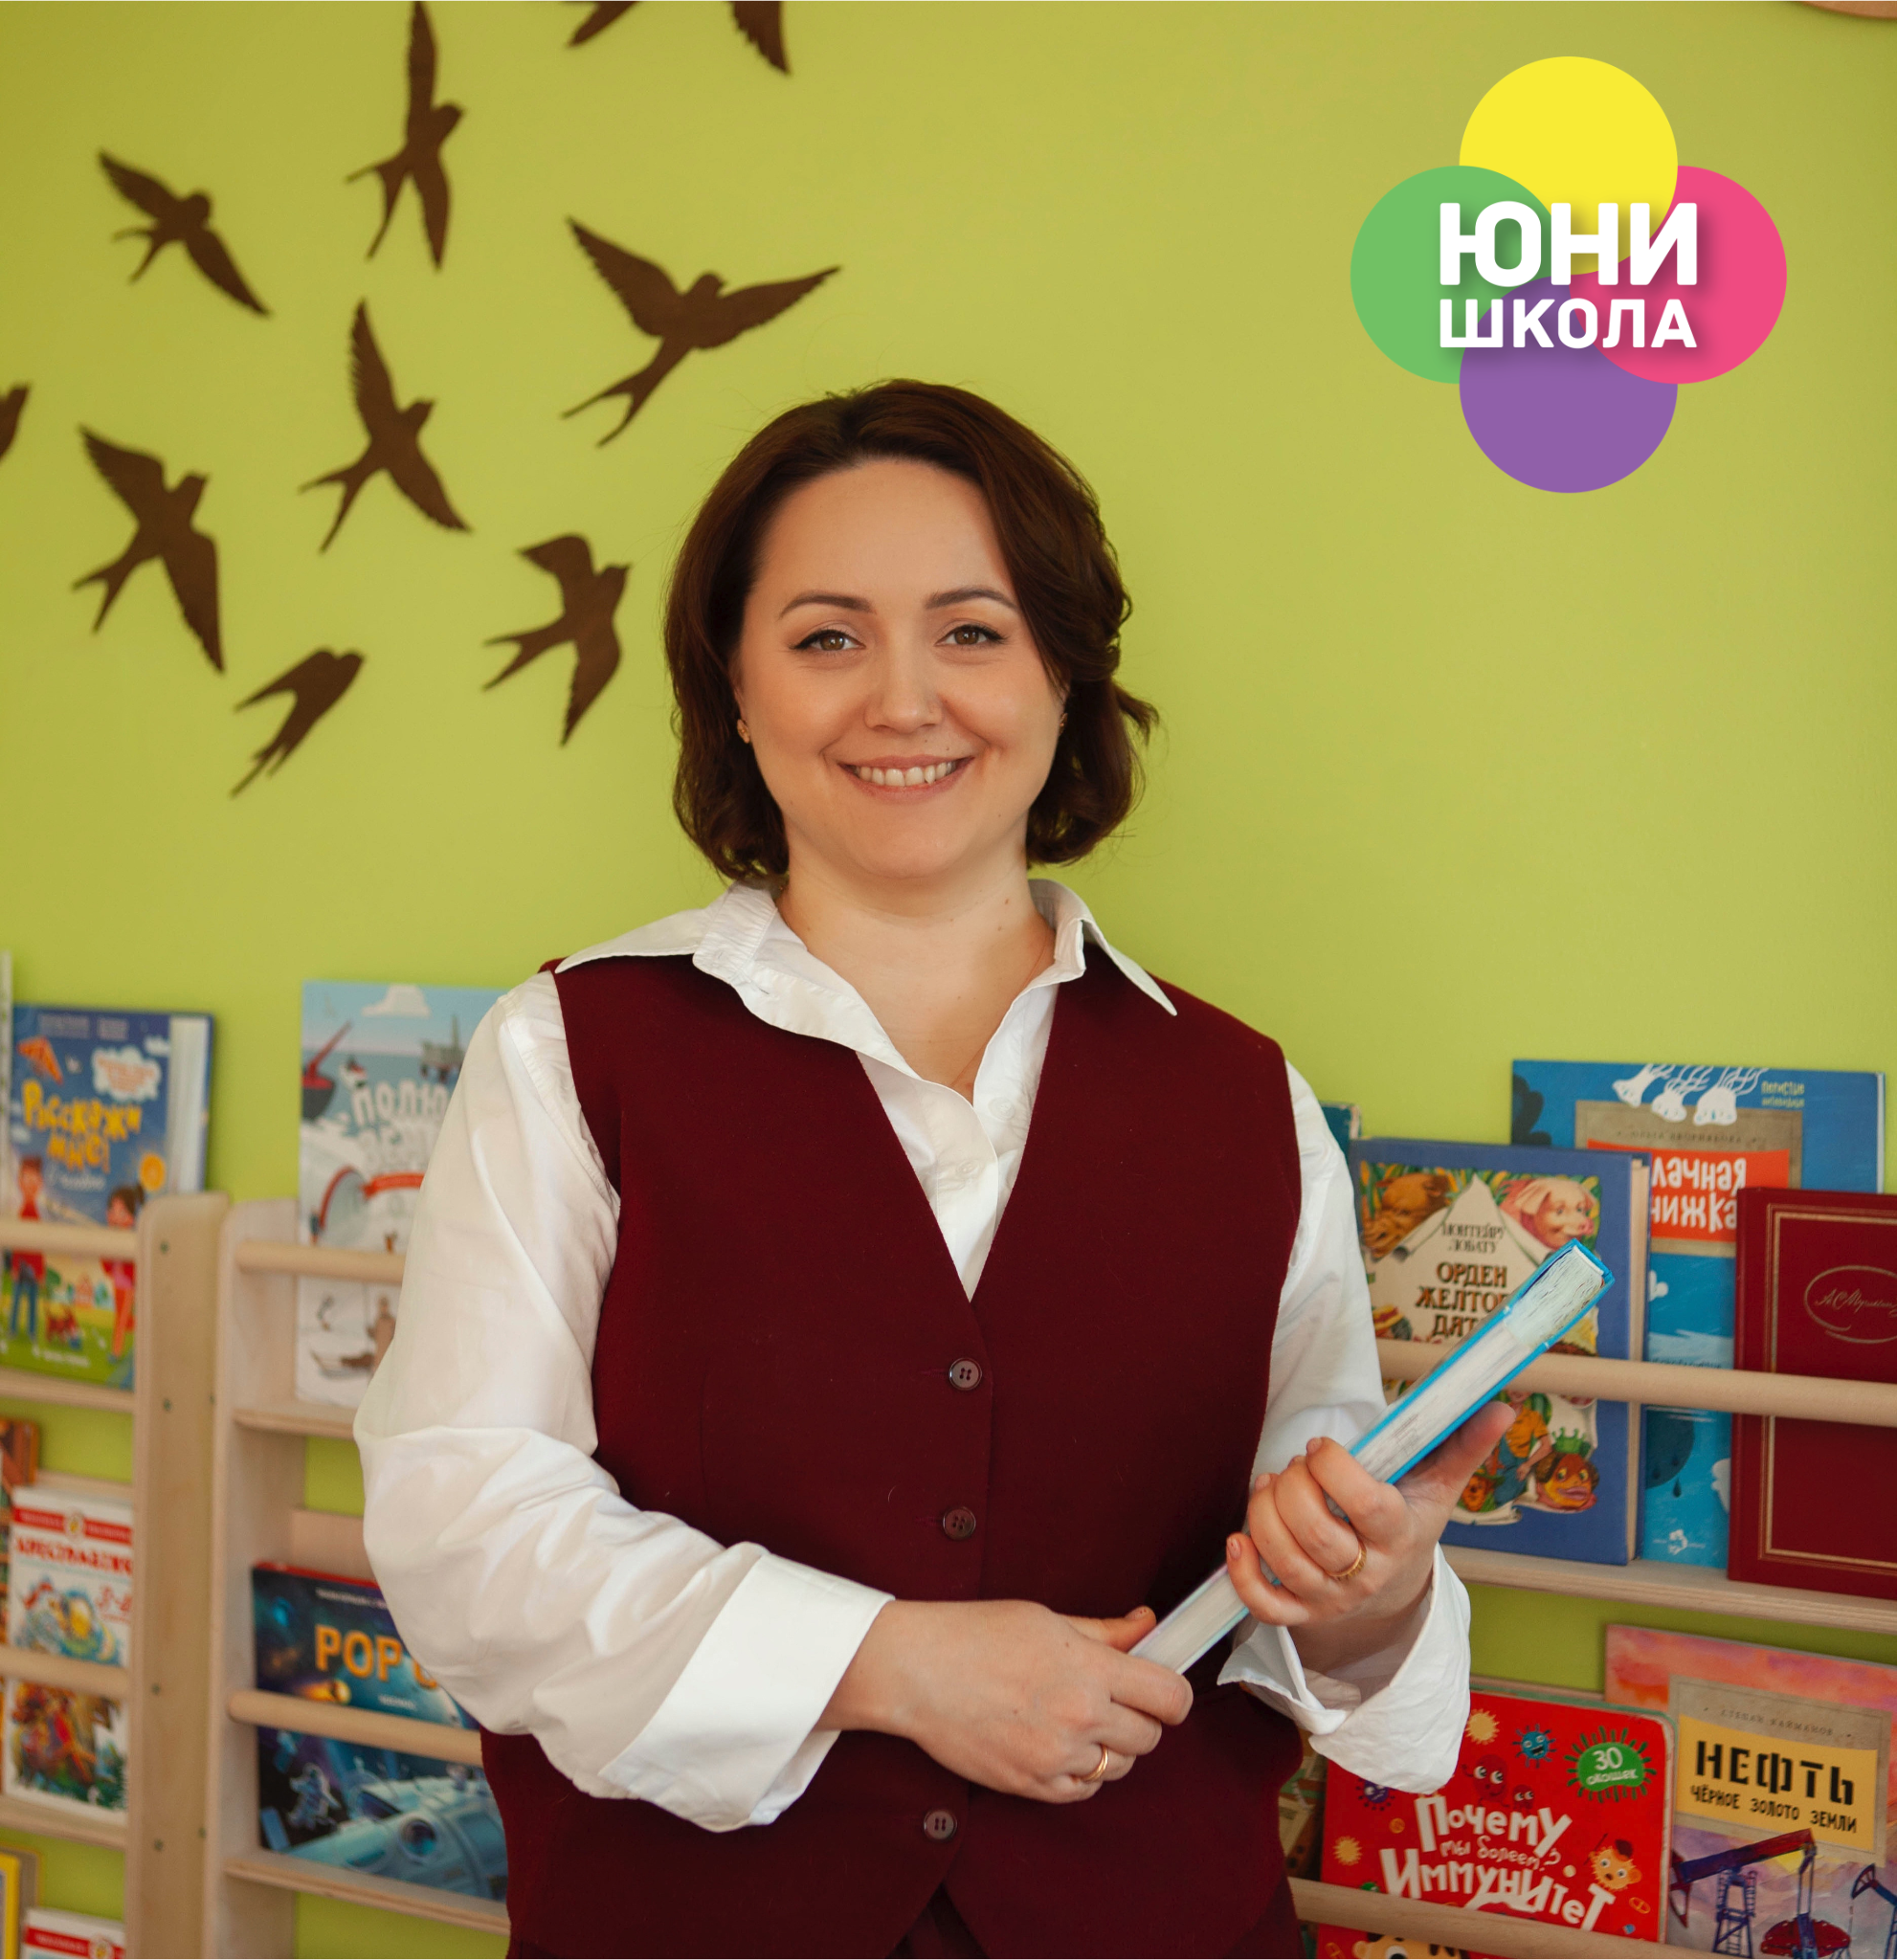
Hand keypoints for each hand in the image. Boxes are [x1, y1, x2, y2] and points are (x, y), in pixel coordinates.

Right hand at [821, 1599, 1192, 1801]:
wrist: (916, 1672)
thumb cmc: (975, 1635)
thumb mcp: (1046, 1619)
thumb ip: (1104, 1631)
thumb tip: (1147, 1626)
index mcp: (1088, 1668)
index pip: (1169, 1697)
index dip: (1173, 1695)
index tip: (1162, 1690)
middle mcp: (1079, 1717)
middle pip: (1150, 1737)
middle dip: (1140, 1718)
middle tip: (1114, 1699)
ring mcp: (1055, 1757)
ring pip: (1119, 1767)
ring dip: (1110, 1746)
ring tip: (1076, 1718)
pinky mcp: (1031, 1785)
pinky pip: (1083, 1790)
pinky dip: (1080, 1771)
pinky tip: (1057, 1742)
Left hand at [1224, 1400, 1512, 1676]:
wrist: (1397, 1585)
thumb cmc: (1409, 1519)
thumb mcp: (1439, 1485)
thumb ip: (1464, 1444)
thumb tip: (1502, 1408)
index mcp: (1400, 1535)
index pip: (1366, 1505)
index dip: (1334, 1469)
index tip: (1320, 1445)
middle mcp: (1367, 1573)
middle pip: (1316, 1534)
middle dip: (1293, 1487)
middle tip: (1295, 1466)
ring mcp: (1333, 1598)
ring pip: (1286, 1563)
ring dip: (1263, 1515)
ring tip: (1268, 1485)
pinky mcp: (1304, 1614)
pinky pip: (1266, 1606)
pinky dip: (1244, 1575)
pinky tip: (1238, 1540)